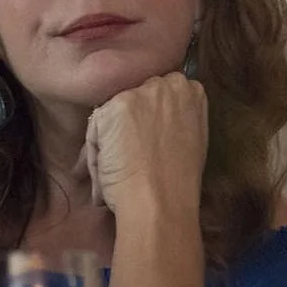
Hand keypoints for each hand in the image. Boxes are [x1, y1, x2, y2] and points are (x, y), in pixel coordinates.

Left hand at [77, 73, 207, 214]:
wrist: (160, 202)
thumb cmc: (178, 182)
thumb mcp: (190, 138)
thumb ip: (176, 118)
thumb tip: (152, 115)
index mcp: (191, 91)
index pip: (162, 90)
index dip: (149, 115)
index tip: (146, 137)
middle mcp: (166, 85)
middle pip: (135, 96)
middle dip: (129, 120)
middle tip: (130, 153)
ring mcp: (139, 94)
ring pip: (113, 113)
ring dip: (110, 138)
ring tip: (117, 168)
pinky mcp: (113, 108)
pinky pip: (95, 129)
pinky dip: (95, 152)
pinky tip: (107, 171)